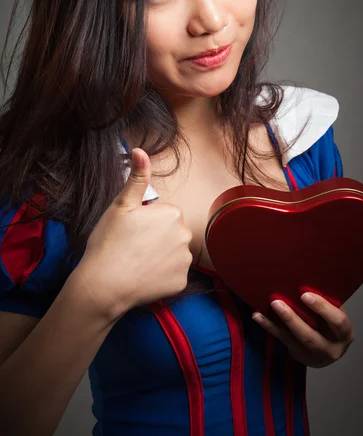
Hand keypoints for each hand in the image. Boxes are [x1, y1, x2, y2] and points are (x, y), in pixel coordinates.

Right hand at [74, 148, 192, 320]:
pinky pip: (173, 274)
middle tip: (132, 245)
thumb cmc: (109, 242)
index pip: (165, 213)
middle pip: (172, 232)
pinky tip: (144, 276)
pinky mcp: (181, 283)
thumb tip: (140, 150)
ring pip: (174, 253)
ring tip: (137, 261)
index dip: (147, 220)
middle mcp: (186, 236)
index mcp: (174, 214)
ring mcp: (185, 262)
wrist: (103, 285)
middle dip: (157, 236)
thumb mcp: (121, 205)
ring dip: (161, 255)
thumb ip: (137, 178)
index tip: (132, 229)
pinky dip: (162, 275)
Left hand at [252, 293, 353, 367]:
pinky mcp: (299, 356)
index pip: (337, 322)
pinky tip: (258, 316)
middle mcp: (331, 349)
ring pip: (292, 341)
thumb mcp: (335, 311)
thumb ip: (328, 300)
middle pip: (310, 337)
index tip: (305, 294)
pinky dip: (269, 327)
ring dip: (276, 323)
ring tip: (264, 309)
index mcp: (344, 334)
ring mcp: (314, 357)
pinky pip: (282, 341)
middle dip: (292, 320)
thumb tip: (308, 275)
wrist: (329, 345)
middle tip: (277, 302)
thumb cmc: (331, 320)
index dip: (322, 309)